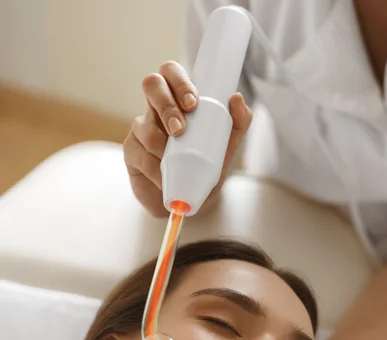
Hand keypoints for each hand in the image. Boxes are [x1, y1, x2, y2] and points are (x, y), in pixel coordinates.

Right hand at [123, 60, 251, 216]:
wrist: (187, 201)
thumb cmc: (204, 170)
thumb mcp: (225, 149)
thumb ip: (237, 124)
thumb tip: (237, 99)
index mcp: (179, 100)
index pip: (172, 72)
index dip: (179, 82)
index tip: (193, 104)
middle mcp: (157, 109)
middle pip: (151, 84)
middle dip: (166, 105)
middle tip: (180, 131)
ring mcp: (141, 129)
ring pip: (144, 126)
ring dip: (162, 147)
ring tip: (174, 165)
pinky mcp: (131, 152)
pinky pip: (139, 153)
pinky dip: (154, 168)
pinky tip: (163, 178)